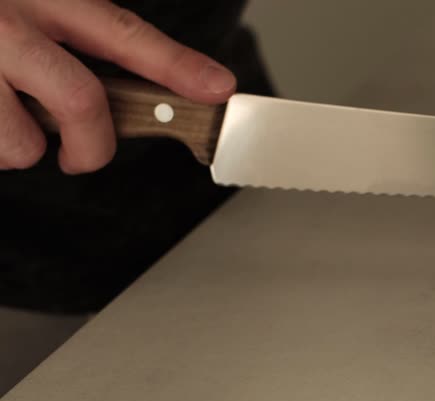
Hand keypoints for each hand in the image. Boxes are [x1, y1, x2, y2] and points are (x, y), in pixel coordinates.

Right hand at [0, 0, 235, 172]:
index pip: (122, 32)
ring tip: (0, 120)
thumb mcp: (27, 5)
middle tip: (81, 156)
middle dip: (92, 146)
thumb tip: (152, 90)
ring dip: (18, 150)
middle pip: (80, 100)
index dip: (175, 64)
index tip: (219, 89)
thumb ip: (72, 37)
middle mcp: (5, 20)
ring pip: (19, 142)